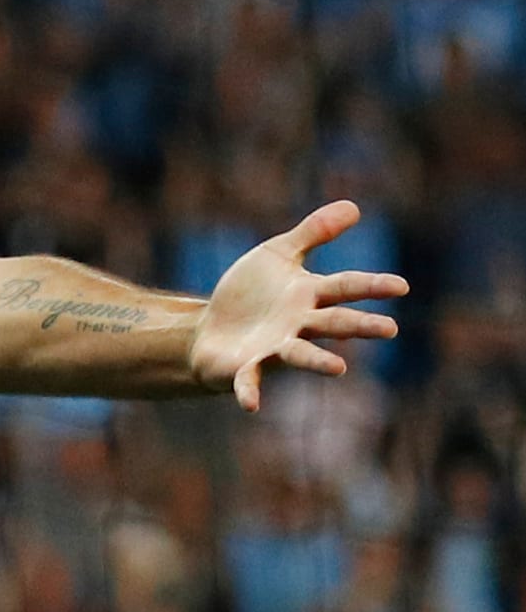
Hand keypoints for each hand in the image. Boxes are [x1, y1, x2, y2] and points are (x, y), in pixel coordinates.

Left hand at [189, 201, 407, 411]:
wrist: (210, 329)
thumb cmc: (250, 293)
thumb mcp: (278, 255)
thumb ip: (313, 233)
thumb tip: (354, 206)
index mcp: (309, 296)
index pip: (346, 287)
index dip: (372, 286)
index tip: (401, 286)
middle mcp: (299, 325)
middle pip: (333, 323)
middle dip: (359, 325)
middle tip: (390, 329)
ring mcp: (275, 349)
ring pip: (301, 354)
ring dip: (318, 361)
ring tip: (339, 369)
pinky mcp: (247, 368)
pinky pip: (249, 380)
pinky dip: (250, 392)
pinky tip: (251, 405)